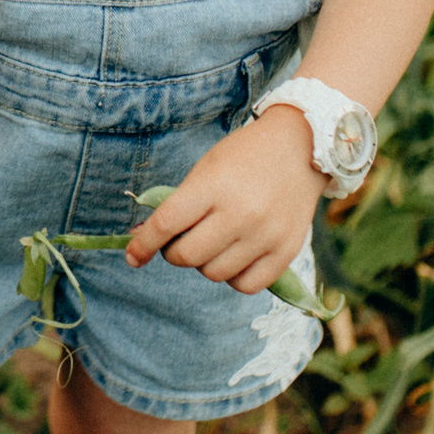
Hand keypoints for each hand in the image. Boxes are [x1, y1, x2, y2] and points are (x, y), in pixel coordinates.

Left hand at [123, 110, 326, 294]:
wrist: (300, 148)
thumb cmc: (243, 157)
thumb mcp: (205, 170)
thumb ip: (177, 205)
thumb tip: (141, 240)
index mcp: (214, 186)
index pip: (167, 224)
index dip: (143, 244)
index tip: (132, 256)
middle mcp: (241, 213)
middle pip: (188, 255)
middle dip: (174, 252)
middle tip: (180, 241)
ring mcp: (266, 234)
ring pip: (214, 273)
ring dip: (204, 263)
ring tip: (213, 243)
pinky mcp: (286, 251)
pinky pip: (245, 285)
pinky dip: (233, 277)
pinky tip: (234, 256)